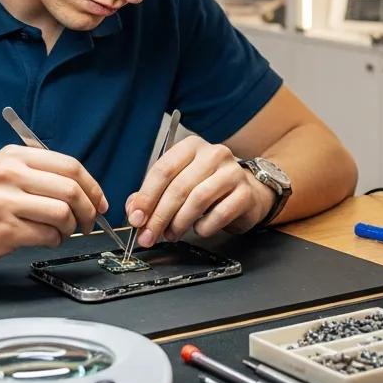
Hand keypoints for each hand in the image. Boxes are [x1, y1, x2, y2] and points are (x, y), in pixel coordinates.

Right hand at [0, 144, 108, 269]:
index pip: (70, 166)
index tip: (100, 201)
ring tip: (62, 233)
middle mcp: (10, 174)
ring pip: (62, 213)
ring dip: (71, 228)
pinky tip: (45, 240)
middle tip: (88, 222)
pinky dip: (54, 241)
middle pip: (71, 188)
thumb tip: (83, 188)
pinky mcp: (3, 230)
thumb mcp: (1, 173)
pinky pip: (46, 235)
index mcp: (14, 156)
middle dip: (89, 209)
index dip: (93, 186)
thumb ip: (37, 173)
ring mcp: (5, 202)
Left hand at [125, 136, 273, 247]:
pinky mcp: (245, 192)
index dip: (146, 196)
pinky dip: (204, 227)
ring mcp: (232, 172)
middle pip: (179, 186)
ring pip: (198, 199)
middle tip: (149, 235)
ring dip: (179, 222)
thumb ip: (153, 195)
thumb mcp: (179, 184)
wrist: (248, 193)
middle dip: (159, 216)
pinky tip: (199, 229)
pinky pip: (219, 214)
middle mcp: (213, 154)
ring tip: (172, 234)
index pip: (163, 170)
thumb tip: (134, 211)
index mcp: (191, 147)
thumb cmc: (208, 187)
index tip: (136, 218)